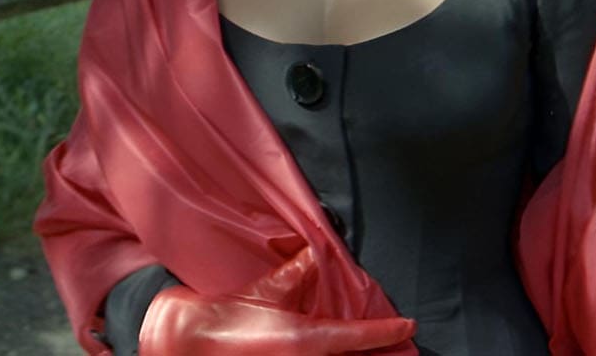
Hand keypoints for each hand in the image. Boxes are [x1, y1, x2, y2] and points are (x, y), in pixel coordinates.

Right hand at [138, 247, 414, 354]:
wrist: (186, 345)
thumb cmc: (225, 319)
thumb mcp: (265, 289)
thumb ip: (296, 270)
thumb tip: (316, 249)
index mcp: (304, 342)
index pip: (356, 336)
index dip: (386, 331)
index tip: (409, 326)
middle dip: (371, 352)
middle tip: (395, 343)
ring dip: (347, 353)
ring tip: (367, 348)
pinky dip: (326, 353)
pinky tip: (327, 347)